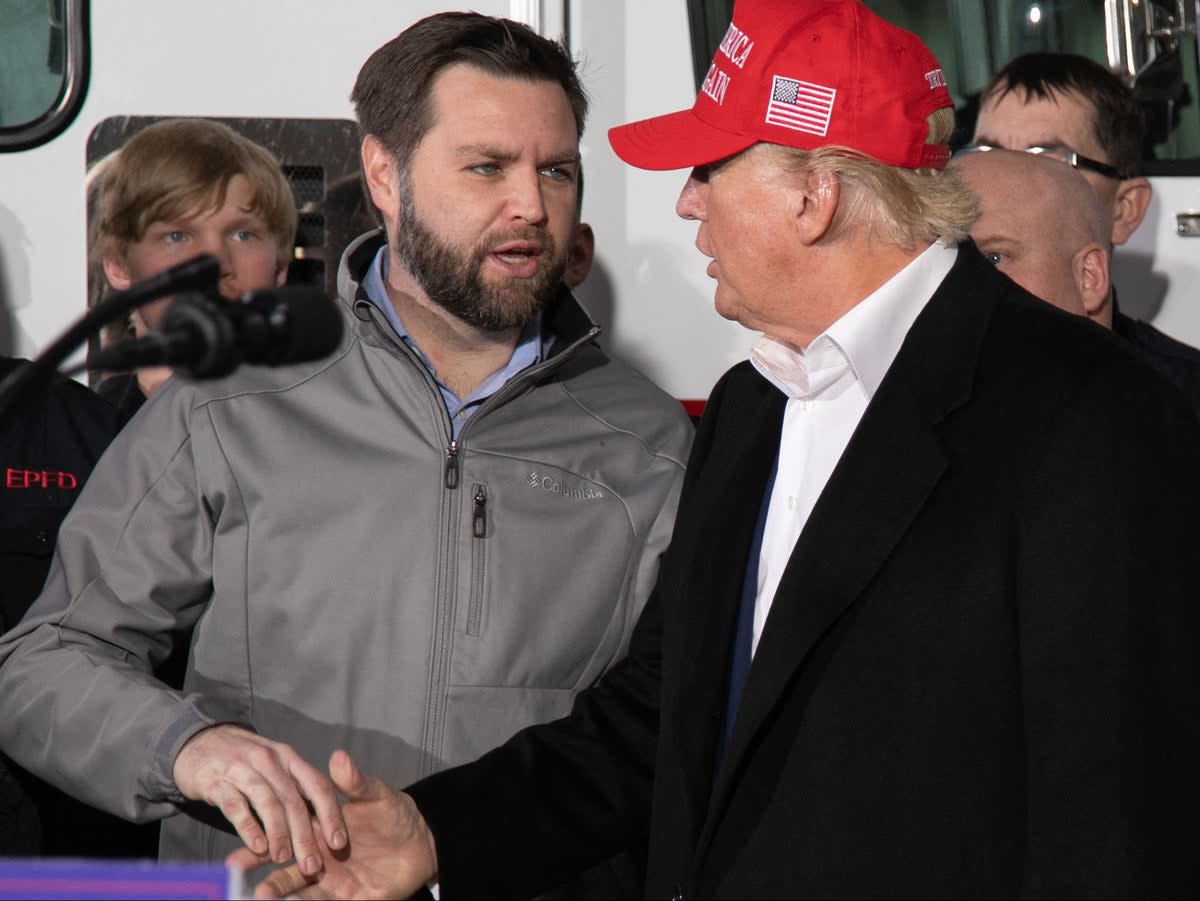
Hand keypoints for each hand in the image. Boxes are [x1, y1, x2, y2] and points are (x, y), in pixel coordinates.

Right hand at [174, 724, 346, 874]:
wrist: (200, 742)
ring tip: (284, 858)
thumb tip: (321, 825)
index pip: (318, 786)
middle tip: (312, 864)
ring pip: (268, 802)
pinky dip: (248, 827)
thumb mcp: (275, 766)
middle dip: (305, 834)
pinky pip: (236, 805)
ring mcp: (242, 769)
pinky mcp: (216, 781)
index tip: (339, 843)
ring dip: (278, 832)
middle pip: (294, 800)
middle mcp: (270, 761)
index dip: (331, 815)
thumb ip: (296, 790)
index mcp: (290, 758)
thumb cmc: (245, 762)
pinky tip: (257, 847)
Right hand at [227, 750, 437, 899]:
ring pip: (296, 885)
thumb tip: (338, 757)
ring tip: (259, 894)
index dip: (265, 829)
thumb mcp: (377, 796)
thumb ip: (356, 783)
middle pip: (282, 859)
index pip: (287, 825)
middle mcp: (319, 852)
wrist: (423, 843)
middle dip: (258, 863)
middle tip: (233, 868)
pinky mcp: (346, 896)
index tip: (243, 827)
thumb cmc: (396, 816)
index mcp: (321, 825)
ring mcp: (330, 877)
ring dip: (277, 890)